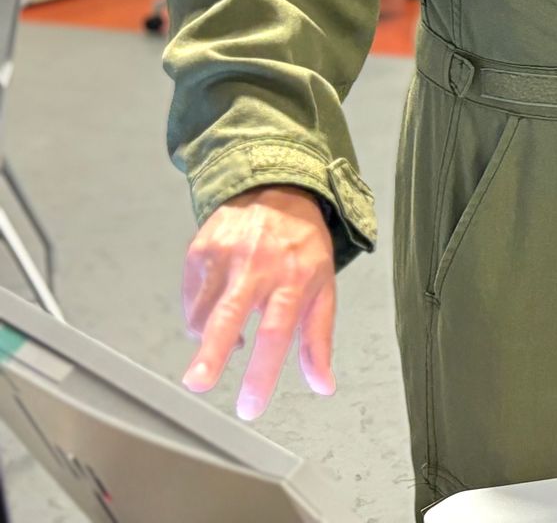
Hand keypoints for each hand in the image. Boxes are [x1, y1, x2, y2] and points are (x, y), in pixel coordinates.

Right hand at [181, 185, 337, 419]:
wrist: (278, 190)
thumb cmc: (304, 248)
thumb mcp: (322, 287)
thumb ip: (318, 338)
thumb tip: (323, 386)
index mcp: (293, 279)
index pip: (277, 333)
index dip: (262, 374)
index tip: (249, 408)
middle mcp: (258, 266)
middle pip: (230, 316)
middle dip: (211, 353)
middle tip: (197, 384)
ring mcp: (225, 256)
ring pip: (203, 312)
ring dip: (206, 341)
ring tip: (220, 345)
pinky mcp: (200, 249)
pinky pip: (192, 298)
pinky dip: (199, 315)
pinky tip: (216, 309)